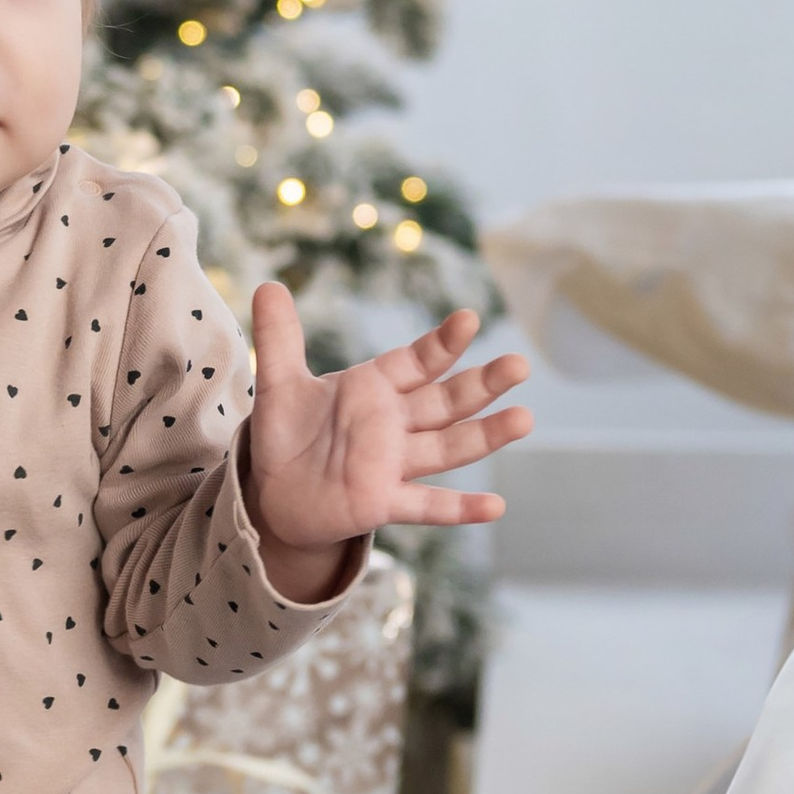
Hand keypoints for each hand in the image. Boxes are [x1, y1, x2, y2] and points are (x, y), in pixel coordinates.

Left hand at [245, 284, 530, 600]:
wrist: (277, 492)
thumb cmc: (288, 433)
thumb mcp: (280, 384)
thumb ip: (279, 337)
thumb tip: (268, 285)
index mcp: (376, 388)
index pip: (417, 361)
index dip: (442, 343)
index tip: (468, 319)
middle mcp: (395, 423)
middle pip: (447, 401)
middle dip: (483, 384)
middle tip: (519, 364)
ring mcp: (394, 464)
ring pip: (448, 448)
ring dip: (486, 435)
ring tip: (524, 418)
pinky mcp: (384, 502)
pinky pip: (428, 506)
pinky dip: (460, 508)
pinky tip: (495, 507)